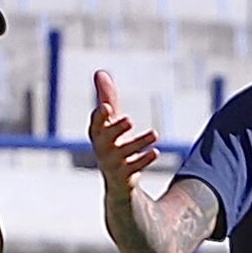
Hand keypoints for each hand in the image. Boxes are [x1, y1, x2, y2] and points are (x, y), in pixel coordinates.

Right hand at [88, 70, 159, 199]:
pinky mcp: (125, 176)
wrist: (117, 181)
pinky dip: (144, 160)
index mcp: (98, 133)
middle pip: (107, 138)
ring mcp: (113, 164)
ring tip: (155, 133)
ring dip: (139, 142)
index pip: (96, 124)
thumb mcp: (110, 121)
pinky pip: (134, 168)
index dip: (100, 116)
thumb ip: (107, 98)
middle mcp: (102, 148)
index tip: (107, 107)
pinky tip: (156, 152)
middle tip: (130, 119)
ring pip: (125, 153)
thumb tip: (100, 72)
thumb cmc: (112, 143)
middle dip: (117, 129)